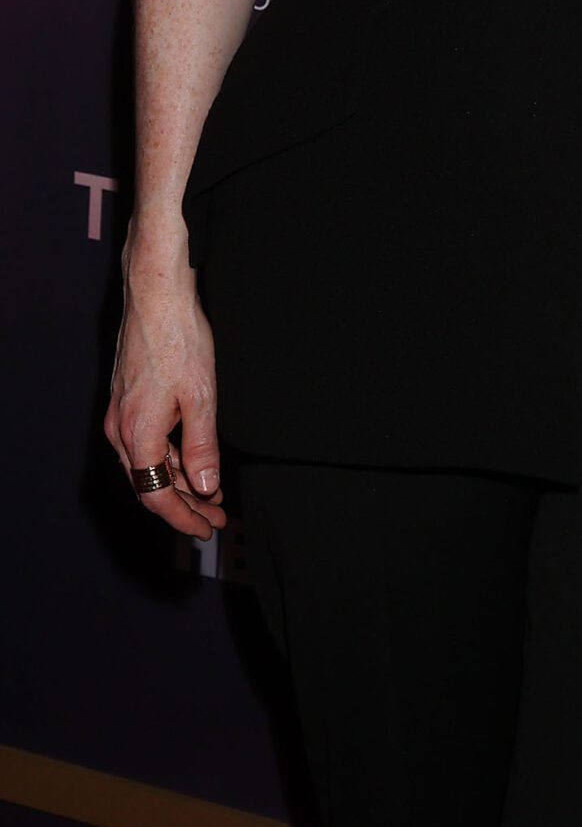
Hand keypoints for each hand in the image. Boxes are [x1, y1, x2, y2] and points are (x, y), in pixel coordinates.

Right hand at [105, 229, 225, 542]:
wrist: (156, 296)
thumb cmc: (179, 340)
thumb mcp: (202, 397)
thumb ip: (202, 447)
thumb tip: (206, 487)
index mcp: (137, 435)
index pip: (157, 496)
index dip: (183, 518)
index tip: (207, 530)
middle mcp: (121, 430)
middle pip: (150, 485)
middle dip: (185, 505)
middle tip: (217, 517)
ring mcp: (121, 415)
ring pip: (148, 465)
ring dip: (180, 482)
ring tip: (212, 493)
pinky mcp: (127, 401)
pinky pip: (147, 444)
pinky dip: (172, 458)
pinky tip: (194, 461)